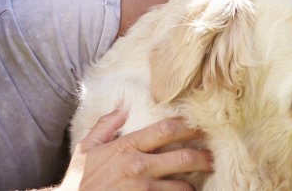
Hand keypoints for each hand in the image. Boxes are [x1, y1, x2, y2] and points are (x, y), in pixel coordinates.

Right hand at [58, 109, 211, 190]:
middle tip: (213, 157)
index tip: (200, 126)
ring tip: (197, 183)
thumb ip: (105, 127)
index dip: (187, 126)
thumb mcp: (86, 149)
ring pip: (181, 186)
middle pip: (182, 158)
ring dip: (192, 185)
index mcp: (126, 148)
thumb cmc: (78, 180)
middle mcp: (138, 167)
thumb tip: (122, 108)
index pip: (165, 131)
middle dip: (203, 157)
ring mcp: (143, 189)